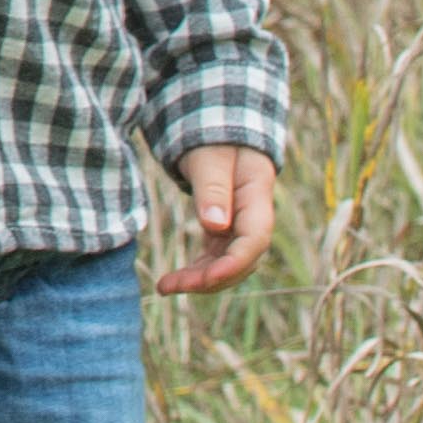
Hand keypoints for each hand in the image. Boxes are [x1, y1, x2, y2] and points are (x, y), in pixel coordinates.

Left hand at [152, 143, 278, 296]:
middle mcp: (254, 219)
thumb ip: (214, 189)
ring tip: (165, 287)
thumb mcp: (210, 159)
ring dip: (200, 281)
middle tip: (171, 286)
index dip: (233, 264)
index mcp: (257, 197)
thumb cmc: (213, 141)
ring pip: (227, 265)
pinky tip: (173, 280)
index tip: (205, 279)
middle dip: (209, 280)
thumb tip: (215, 225)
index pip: (254, 240)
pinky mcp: (225, 232)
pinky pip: (215, 259)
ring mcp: (241, 228)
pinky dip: (197, 272)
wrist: (217, 134)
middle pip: (241, 261)